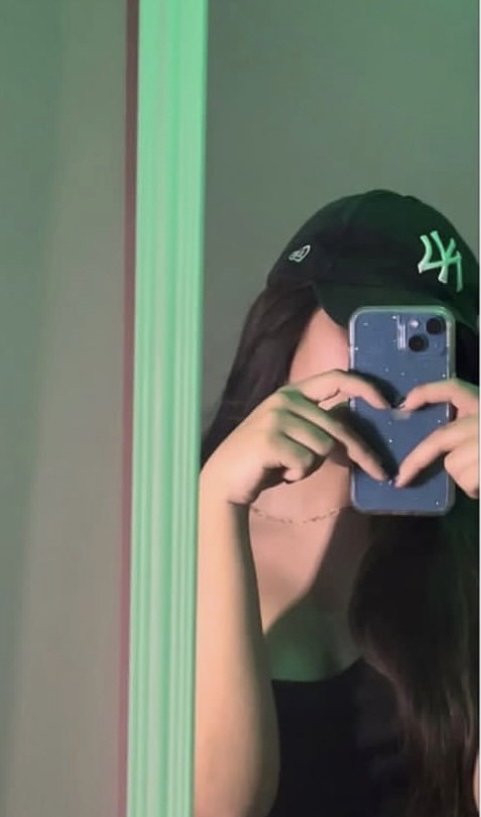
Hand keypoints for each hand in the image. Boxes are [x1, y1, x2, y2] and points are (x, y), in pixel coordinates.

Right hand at [201, 369, 388, 505]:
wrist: (225, 478)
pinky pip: (305, 462)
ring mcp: (276, 417)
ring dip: (312, 466)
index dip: (365, 387)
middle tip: (379, 473)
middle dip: (361, 452)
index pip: (336, 378)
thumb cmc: (266, 459)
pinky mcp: (269, 439)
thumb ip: (320, 423)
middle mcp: (285, 399)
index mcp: (293, 392)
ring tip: (289, 466)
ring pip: (323, 447)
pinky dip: (297, 475)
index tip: (387, 404)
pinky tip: (279, 472)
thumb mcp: (295, 433)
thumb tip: (355, 418)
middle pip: (337, 426)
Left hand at [395, 379, 478, 498]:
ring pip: (452, 464)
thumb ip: (466, 431)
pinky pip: (465, 480)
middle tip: (400, 479)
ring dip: (464, 478)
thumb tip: (439, 451)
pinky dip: (473, 489)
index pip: (454, 389)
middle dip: (416, 462)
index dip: (428, 393)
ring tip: (480, 480)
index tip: (404, 405)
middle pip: (439, 439)